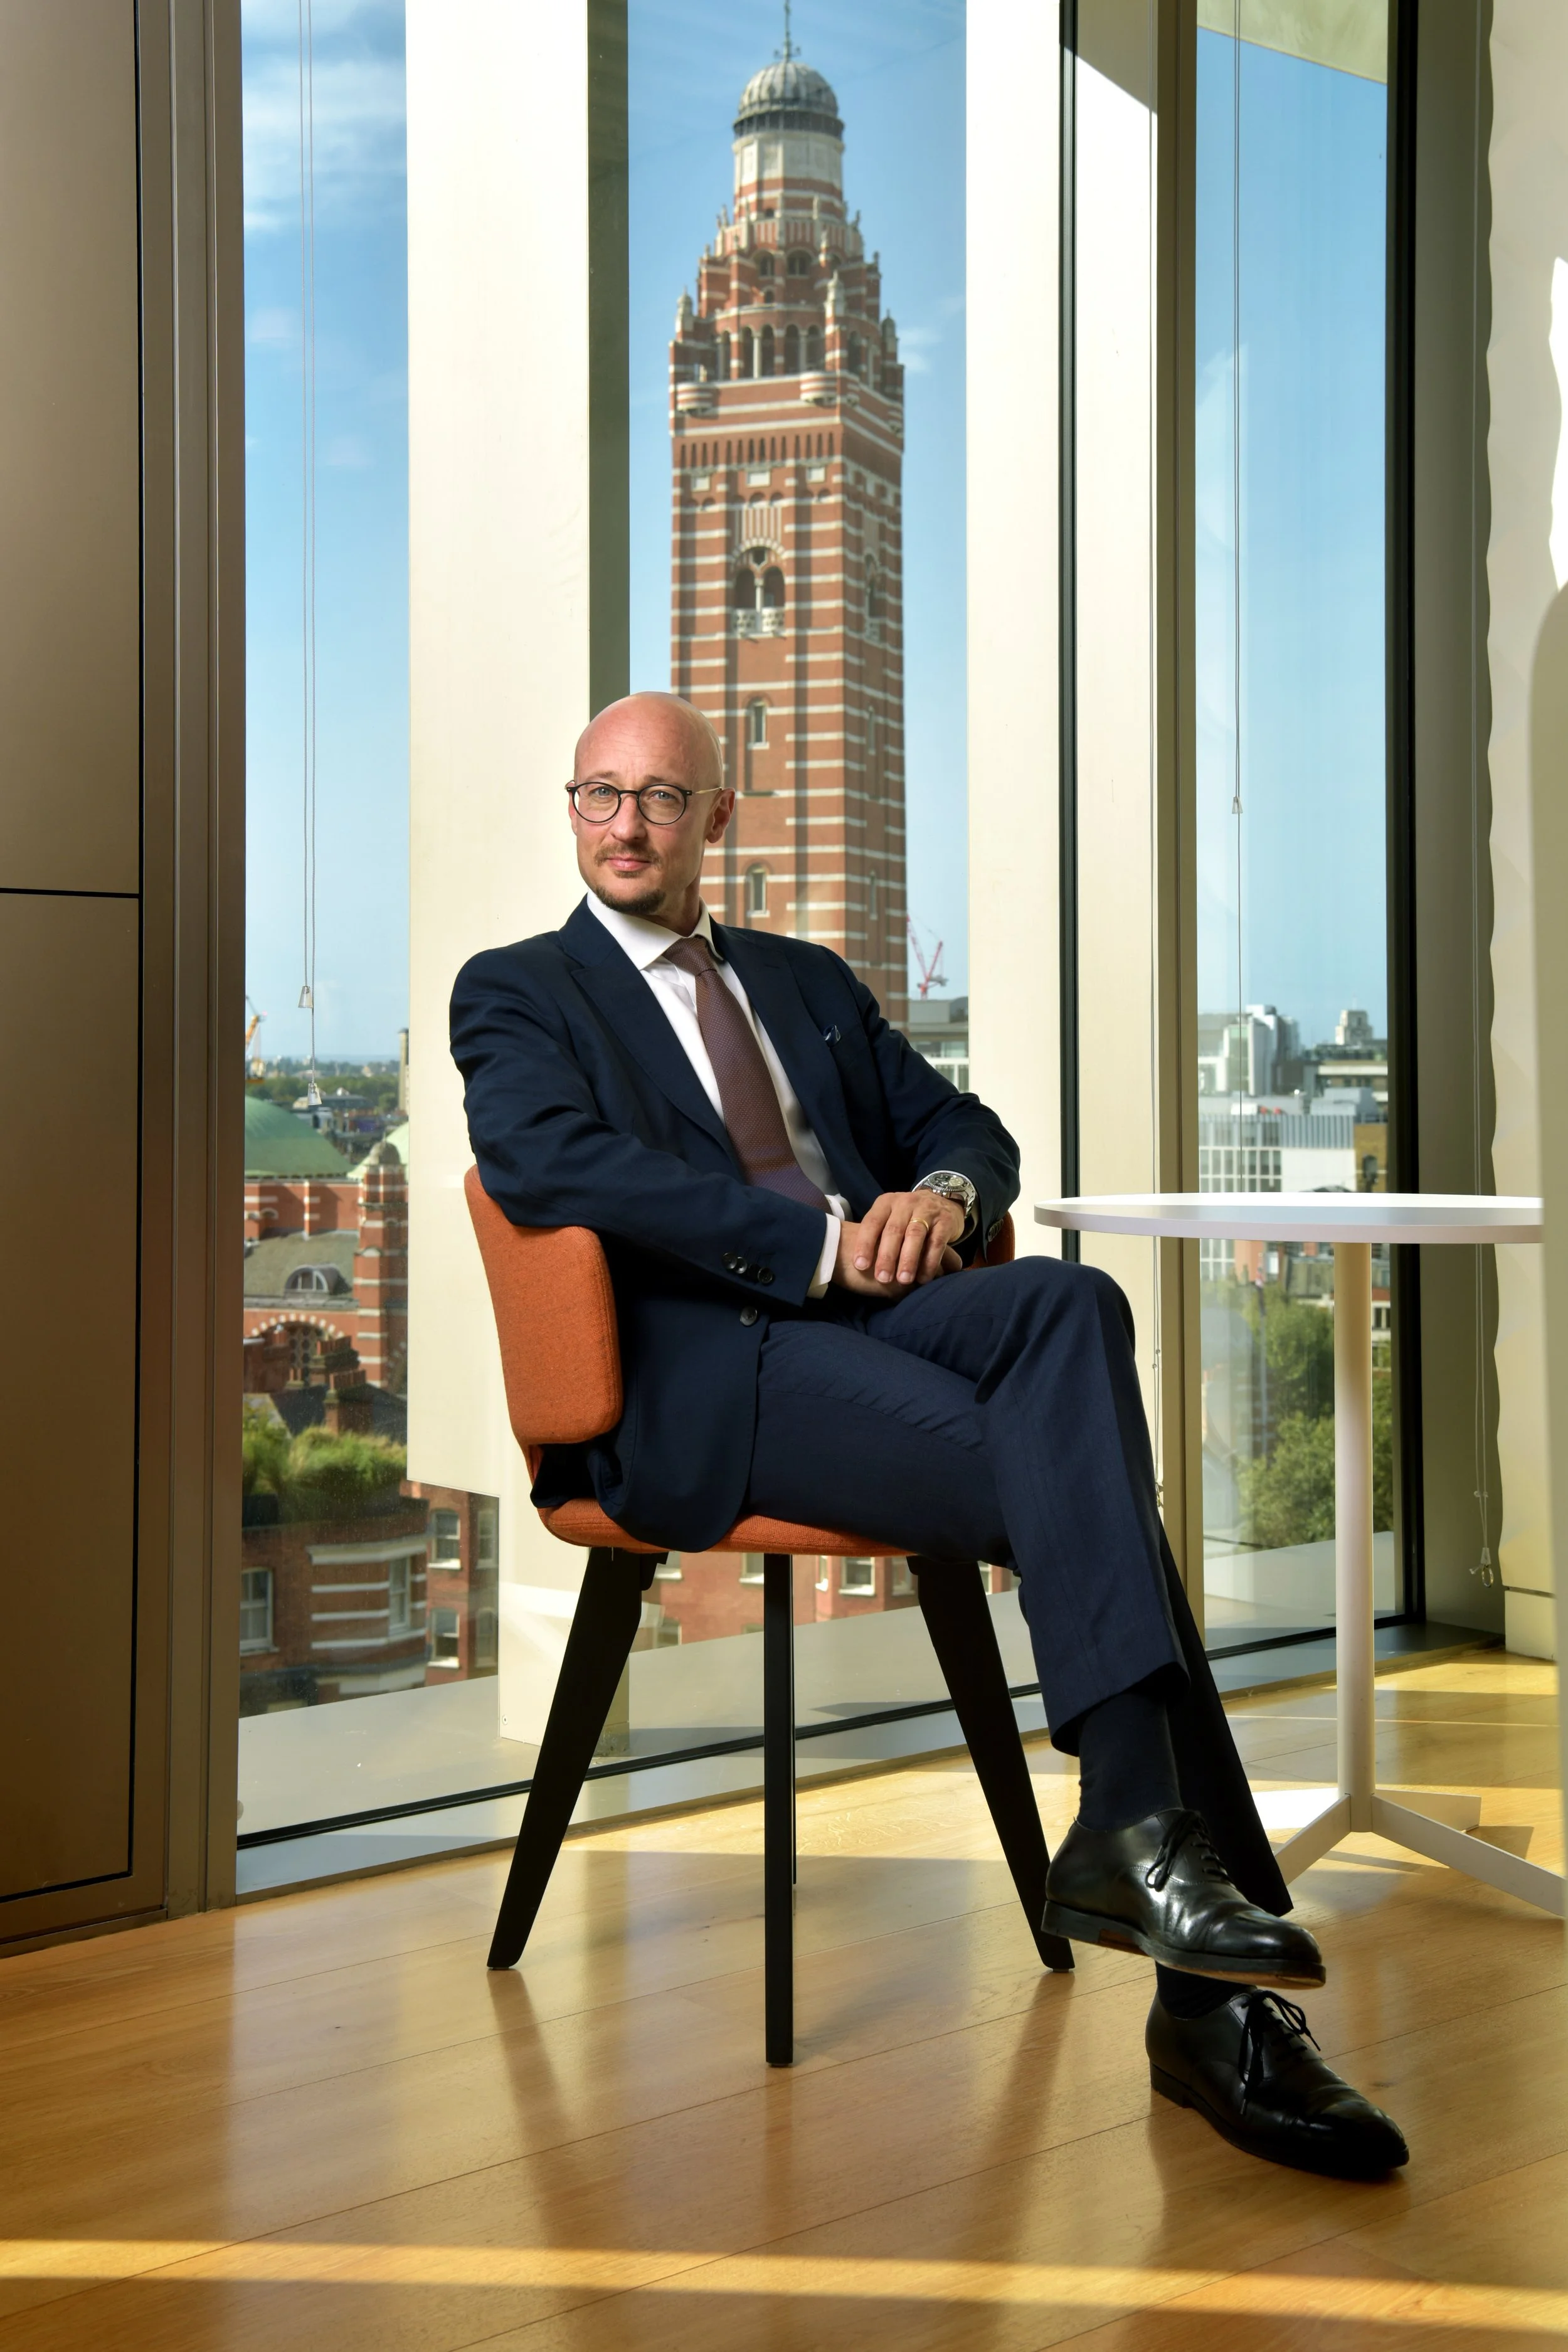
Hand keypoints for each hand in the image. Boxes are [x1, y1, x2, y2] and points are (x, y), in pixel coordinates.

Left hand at [832, 1191, 965, 1300]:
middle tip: (882, 1278)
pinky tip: (924, 1278)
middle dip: (886, 1256)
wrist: (941, 1202)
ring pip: (915, 1235)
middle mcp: (905, 1203)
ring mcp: (926, 1210)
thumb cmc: (907, 1218)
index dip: (865, 1243)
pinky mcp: (945, 1220)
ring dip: (908, 1259)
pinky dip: (930, 1261)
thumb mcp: (890, 1219)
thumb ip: (877, 1235)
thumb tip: (856, 1266)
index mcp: (886, 1203)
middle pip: (893, 1230)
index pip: (872, 1222)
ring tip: (903, 1280)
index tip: (860, 1266)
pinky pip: (936, 1242)